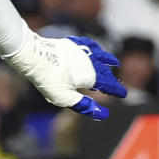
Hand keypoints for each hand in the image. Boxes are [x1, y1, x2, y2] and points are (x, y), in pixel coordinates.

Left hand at [3, 30, 125, 119]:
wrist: (34, 56)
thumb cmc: (48, 79)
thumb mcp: (65, 98)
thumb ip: (84, 105)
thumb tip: (103, 115)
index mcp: (90, 76)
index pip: (108, 84)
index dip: (116, 90)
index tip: (123, 94)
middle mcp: (89, 62)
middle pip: (104, 71)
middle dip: (111, 78)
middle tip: (116, 85)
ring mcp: (81, 51)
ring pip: (99, 56)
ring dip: (108, 60)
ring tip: (114, 63)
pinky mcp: (71, 44)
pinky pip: (88, 45)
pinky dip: (96, 48)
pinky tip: (95, 49)